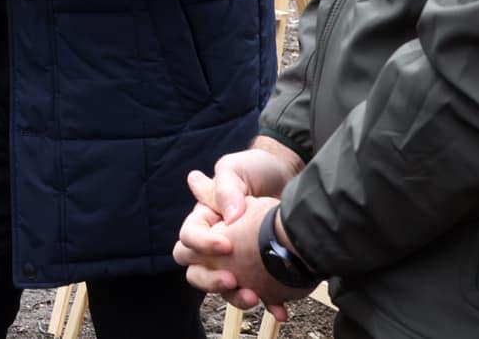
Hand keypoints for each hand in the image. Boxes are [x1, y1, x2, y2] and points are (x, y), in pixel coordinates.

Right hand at [173, 140, 307, 316]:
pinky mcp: (261, 271)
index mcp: (204, 220)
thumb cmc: (257, 169)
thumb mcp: (236, 169)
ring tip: (255, 297)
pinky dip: (268, 304)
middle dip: (211, 280)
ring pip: (224, 288)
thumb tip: (229, 216)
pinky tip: (279, 310)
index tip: (225, 245)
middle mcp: (215, 245)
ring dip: (236, 297)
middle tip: (232, 279)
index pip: (188, 239)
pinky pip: (260, 293)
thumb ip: (226, 188)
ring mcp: (238, 260)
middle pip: (196, 271)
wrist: (290, 177)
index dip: (202, 245)